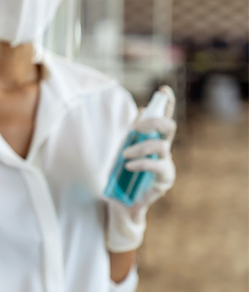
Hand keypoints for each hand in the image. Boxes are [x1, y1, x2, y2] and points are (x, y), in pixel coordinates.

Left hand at [107, 85, 176, 251]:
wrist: (124, 202)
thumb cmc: (122, 173)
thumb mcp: (122, 150)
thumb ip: (129, 134)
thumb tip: (136, 112)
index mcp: (154, 138)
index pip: (164, 116)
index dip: (167, 102)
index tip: (163, 89)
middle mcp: (164, 148)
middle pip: (169, 126)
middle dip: (154, 122)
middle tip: (135, 127)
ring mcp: (166, 162)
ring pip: (161, 146)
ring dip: (141, 146)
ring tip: (124, 154)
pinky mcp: (165, 178)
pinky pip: (157, 165)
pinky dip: (142, 162)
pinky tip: (129, 166)